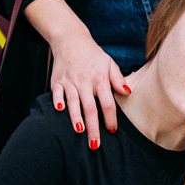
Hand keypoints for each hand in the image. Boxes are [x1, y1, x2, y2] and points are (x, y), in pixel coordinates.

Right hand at [24, 0, 129, 146]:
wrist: (71, 40)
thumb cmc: (93, 55)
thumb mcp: (109, 63)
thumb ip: (118, 79)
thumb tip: (128, 93)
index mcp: (100, 79)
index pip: (107, 102)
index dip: (110, 118)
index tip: (112, 130)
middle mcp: (85, 81)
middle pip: (90, 108)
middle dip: (93, 127)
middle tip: (95, 144)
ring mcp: (70, 81)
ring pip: (73, 102)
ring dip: (76, 118)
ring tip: (79, 132)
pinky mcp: (57, 81)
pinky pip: (57, 93)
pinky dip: (57, 102)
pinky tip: (59, 111)